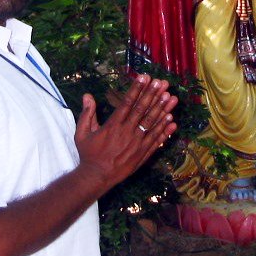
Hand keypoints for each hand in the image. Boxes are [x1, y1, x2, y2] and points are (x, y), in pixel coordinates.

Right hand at [73, 74, 177, 191]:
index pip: (127, 103)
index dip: (137, 89)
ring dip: (163, 110)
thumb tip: (87, 95)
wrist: (96, 177)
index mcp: (113, 126)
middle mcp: (127, 133)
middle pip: (142, 110)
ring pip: (152, 124)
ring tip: (172, 97)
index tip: (145, 77)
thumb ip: (86, 113)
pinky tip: (173, 121)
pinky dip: (165, 131)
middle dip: (153, 95)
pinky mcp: (142, 154)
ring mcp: (136, 144)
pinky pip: (156, 140)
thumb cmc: (89, 154)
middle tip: (162, 83)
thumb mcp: (82, 133)